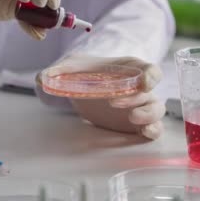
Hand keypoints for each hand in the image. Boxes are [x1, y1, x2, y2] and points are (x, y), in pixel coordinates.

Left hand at [38, 55, 165, 139]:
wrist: (83, 85)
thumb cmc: (83, 71)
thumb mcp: (69, 67)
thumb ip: (57, 71)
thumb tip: (42, 79)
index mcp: (130, 69)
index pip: (151, 70)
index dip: (151, 76)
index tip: (143, 83)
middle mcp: (140, 88)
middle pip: (152, 93)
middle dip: (139, 99)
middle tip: (114, 103)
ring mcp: (141, 106)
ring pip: (157, 110)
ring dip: (149, 115)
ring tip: (131, 118)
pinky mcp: (137, 123)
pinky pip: (154, 128)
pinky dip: (153, 131)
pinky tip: (142, 132)